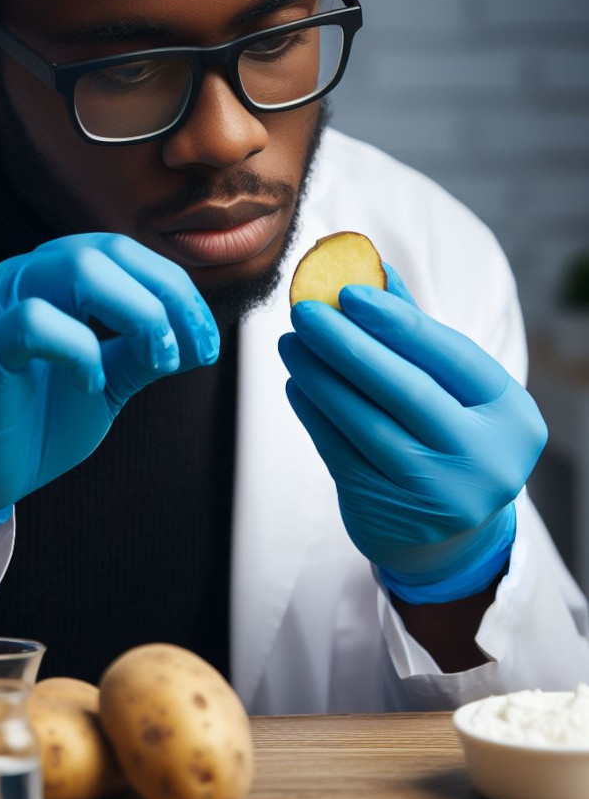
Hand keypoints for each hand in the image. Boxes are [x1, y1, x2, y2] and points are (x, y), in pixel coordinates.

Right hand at [0, 233, 219, 534]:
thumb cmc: (35, 423)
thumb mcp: (106, 382)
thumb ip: (142, 353)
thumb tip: (196, 339)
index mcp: (52, 279)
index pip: (124, 255)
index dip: (176, 290)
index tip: (205, 341)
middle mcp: (23, 278)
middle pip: (107, 251)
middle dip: (166, 298)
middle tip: (189, 349)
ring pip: (75, 269)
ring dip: (136, 314)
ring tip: (156, 360)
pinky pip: (33, 323)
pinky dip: (79, 350)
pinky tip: (92, 384)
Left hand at [277, 264, 546, 603]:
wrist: (450, 532)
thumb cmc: (449, 435)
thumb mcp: (452, 388)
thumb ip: (416, 332)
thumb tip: (371, 267)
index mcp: (509, 413)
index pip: (449, 355)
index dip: (395, 321)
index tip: (347, 291)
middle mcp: (483, 457)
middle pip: (404, 389)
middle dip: (346, 345)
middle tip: (303, 311)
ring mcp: (437, 491)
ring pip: (364, 422)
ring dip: (319, 378)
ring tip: (290, 344)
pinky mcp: (389, 511)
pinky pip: (339, 452)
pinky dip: (313, 414)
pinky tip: (296, 385)